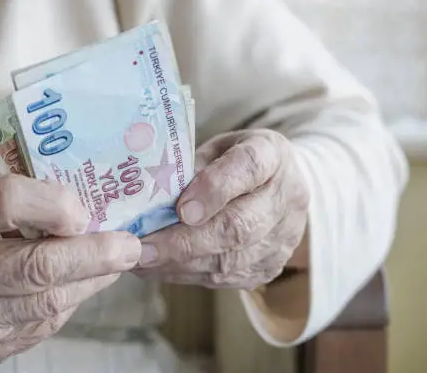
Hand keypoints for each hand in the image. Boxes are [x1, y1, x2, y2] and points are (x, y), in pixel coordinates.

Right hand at [0, 175, 140, 364]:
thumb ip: (18, 202)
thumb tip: (82, 217)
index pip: (5, 200)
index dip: (54, 204)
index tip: (83, 209)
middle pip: (37, 266)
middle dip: (96, 257)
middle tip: (131, 246)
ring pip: (49, 304)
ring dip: (91, 281)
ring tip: (114, 262)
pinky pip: (42, 325)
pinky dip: (69, 302)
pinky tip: (78, 285)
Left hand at [135, 129, 308, 289]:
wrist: (280, 186)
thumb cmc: (234, 161)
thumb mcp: (214, 148)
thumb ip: (190, 168)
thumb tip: (147, 201)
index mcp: (271, 154)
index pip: (249, 168)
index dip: (215, 189)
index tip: (181, 209)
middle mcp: (286, 197)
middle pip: (239, 226)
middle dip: (185, 242)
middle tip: (143, 249)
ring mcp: (283, 237)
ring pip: (230, 260)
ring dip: (180, 264)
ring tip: (141, 261)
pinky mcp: (270, 267)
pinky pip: (226, 277)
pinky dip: (187, 275)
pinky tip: (158, 269)